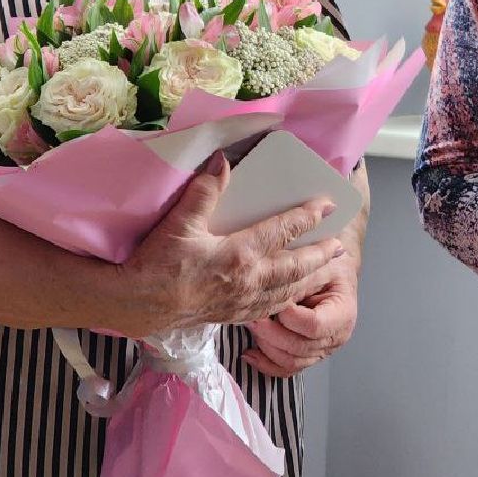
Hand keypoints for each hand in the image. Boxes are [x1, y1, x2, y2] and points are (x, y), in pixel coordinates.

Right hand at [114, 152, 344, 333]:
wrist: (136, 305)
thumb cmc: (157, 264)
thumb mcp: (180, 221)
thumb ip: (205, 190)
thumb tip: (223, 160)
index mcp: (240, 254)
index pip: (284, 230)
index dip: (308, 216)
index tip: (327, 204)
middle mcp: (250, 281)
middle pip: (296, 267)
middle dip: (321, 255)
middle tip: (341, 245)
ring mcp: (243, 302)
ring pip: (288, 291)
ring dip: (310, 279)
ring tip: (327, 271)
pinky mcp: (232, 315)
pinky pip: (270, 308)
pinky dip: (287, 300)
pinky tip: (290, 296)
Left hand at [243, 256, 358, 376]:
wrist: (334, 271)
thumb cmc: (328, 265)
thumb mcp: (318, 264)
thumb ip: (300, 279)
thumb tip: (274, 295)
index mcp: (342, 314)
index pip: (314, 325)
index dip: (291, 317)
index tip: (275, 302)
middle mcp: (335, 337)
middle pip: (299, 347)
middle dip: (270, 333)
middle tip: (252, 316)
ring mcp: (321, 349)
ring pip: (290, 361)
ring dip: (266, 346)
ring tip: (250, 327)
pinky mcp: (308, 355)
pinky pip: (286, 369)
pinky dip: (266, 364)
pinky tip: (250, 354)